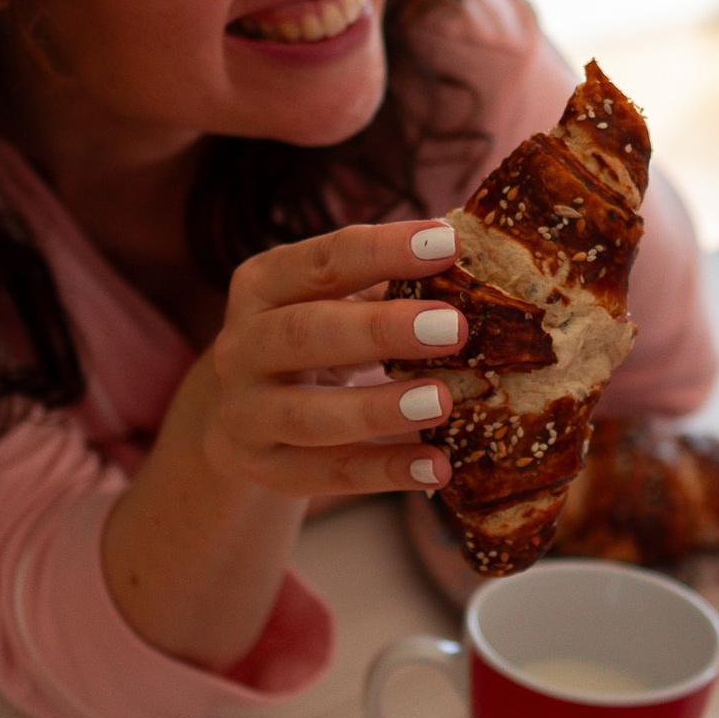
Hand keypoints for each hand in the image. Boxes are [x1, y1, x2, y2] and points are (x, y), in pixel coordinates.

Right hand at [194, 217, 473, 504]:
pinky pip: (324, 475)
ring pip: (308, 414)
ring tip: (443, 402)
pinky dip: (383, 472)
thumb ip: (389, 285)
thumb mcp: (334, 304)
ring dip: (378, 409)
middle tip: (455, 327)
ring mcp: (245, 412)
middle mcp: (241, 346)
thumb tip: (478, 268)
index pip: (322, 260)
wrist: (242, 414)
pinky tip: (437, 467)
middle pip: (304, 333)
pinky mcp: (262, 468)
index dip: (383, 250)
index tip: (449, 243)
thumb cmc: (312, 339)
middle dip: (380, 329)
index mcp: (262, 285)